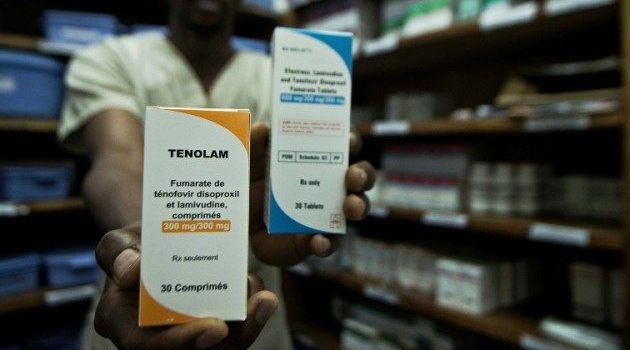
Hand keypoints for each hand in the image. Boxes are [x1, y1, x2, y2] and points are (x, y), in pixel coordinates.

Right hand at [94, 222, 278, 349]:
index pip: (146, 344)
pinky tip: (263, 297)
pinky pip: (231, 334)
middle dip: (231, 338)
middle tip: (258, 307)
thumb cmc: (134, 248)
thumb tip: (130, 270)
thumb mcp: (119, 243)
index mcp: (119, 321)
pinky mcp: (206, 328)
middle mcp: (151, 336)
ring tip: (265, 299)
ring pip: (218, 347)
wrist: (152, 245)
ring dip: (247, 327)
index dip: (183, 341)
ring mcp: (182, 334)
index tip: (217, 326)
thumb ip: (117, 252)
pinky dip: (249, 317)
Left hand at [249, 123, 374, 266]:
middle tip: (353, 177)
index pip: (344, 144)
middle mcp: (332, 184)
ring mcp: (329, 213)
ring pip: (356, 208)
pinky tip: (317, 241)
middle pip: (361, 176)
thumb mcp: (247, 159)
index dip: (351, 141)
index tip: (349, 141)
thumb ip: (254, 143)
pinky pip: (330, 243)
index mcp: (319, 157)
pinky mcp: (317, 239)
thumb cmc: (250, 179)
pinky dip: (327, 243)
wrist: (236, 220)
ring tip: (350, 208)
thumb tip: (265, 129)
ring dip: (358, 206)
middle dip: (362, 175)